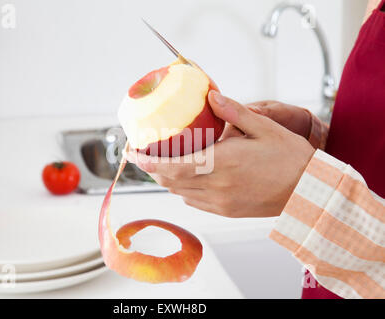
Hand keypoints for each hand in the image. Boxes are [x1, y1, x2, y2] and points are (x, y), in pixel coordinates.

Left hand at [126, 91, 314, 217]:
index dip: (147, 162)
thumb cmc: (290, 159)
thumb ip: (234, 112)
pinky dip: (184, 190)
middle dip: (151, 169)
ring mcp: (220, 202)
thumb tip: (211, 96)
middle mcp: (217, 187)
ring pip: (180, 193)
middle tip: (142, 155)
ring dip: (167, 179)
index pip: (173, 166)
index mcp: (222, 163)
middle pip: (170, 181)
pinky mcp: (226, 211)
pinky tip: (188, 178)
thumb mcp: (265, 128)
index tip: (132, 153)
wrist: (308, 192)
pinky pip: (194, 202)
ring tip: (162, 163)